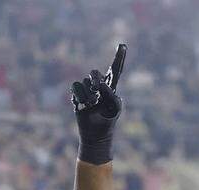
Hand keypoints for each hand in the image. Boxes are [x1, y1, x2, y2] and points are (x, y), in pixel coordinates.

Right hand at [71, 43, 126, 164]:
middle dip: (95, 81)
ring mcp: (87, 91)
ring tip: (92, 105)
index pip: (115, 70)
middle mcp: (98, 86)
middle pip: (94, 73)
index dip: (119, 57)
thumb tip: (100, 83)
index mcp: (111, 87)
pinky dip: (80, 98)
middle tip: (97, 92)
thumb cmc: (109, 121)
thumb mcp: (114, 107)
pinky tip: (84, 106)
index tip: (123, 45)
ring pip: (83, 82)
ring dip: (88, 95)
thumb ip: (110, 93)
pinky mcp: (77, 97)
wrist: (96, 135)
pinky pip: (75, 90)